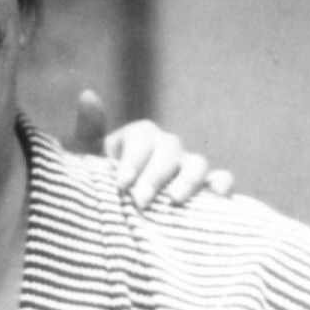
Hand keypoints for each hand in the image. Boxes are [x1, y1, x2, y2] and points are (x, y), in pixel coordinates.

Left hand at [71, 89, 234, 209]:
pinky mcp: (206, 190)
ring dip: (189, 179)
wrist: (112, 215)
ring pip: (198, 163)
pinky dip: (223, 185)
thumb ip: (89, 129)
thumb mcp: (86, 157)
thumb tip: (88, 95)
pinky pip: (222, 180)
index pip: (142, 137)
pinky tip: (216, 198)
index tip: (121, 184)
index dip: (133, 160)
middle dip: (155, 175)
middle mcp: (167, 149)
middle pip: (170, 149)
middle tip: (140, 201)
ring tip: (174, 201)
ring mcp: (188, 168)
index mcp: (140, 137)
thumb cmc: (99, 182)